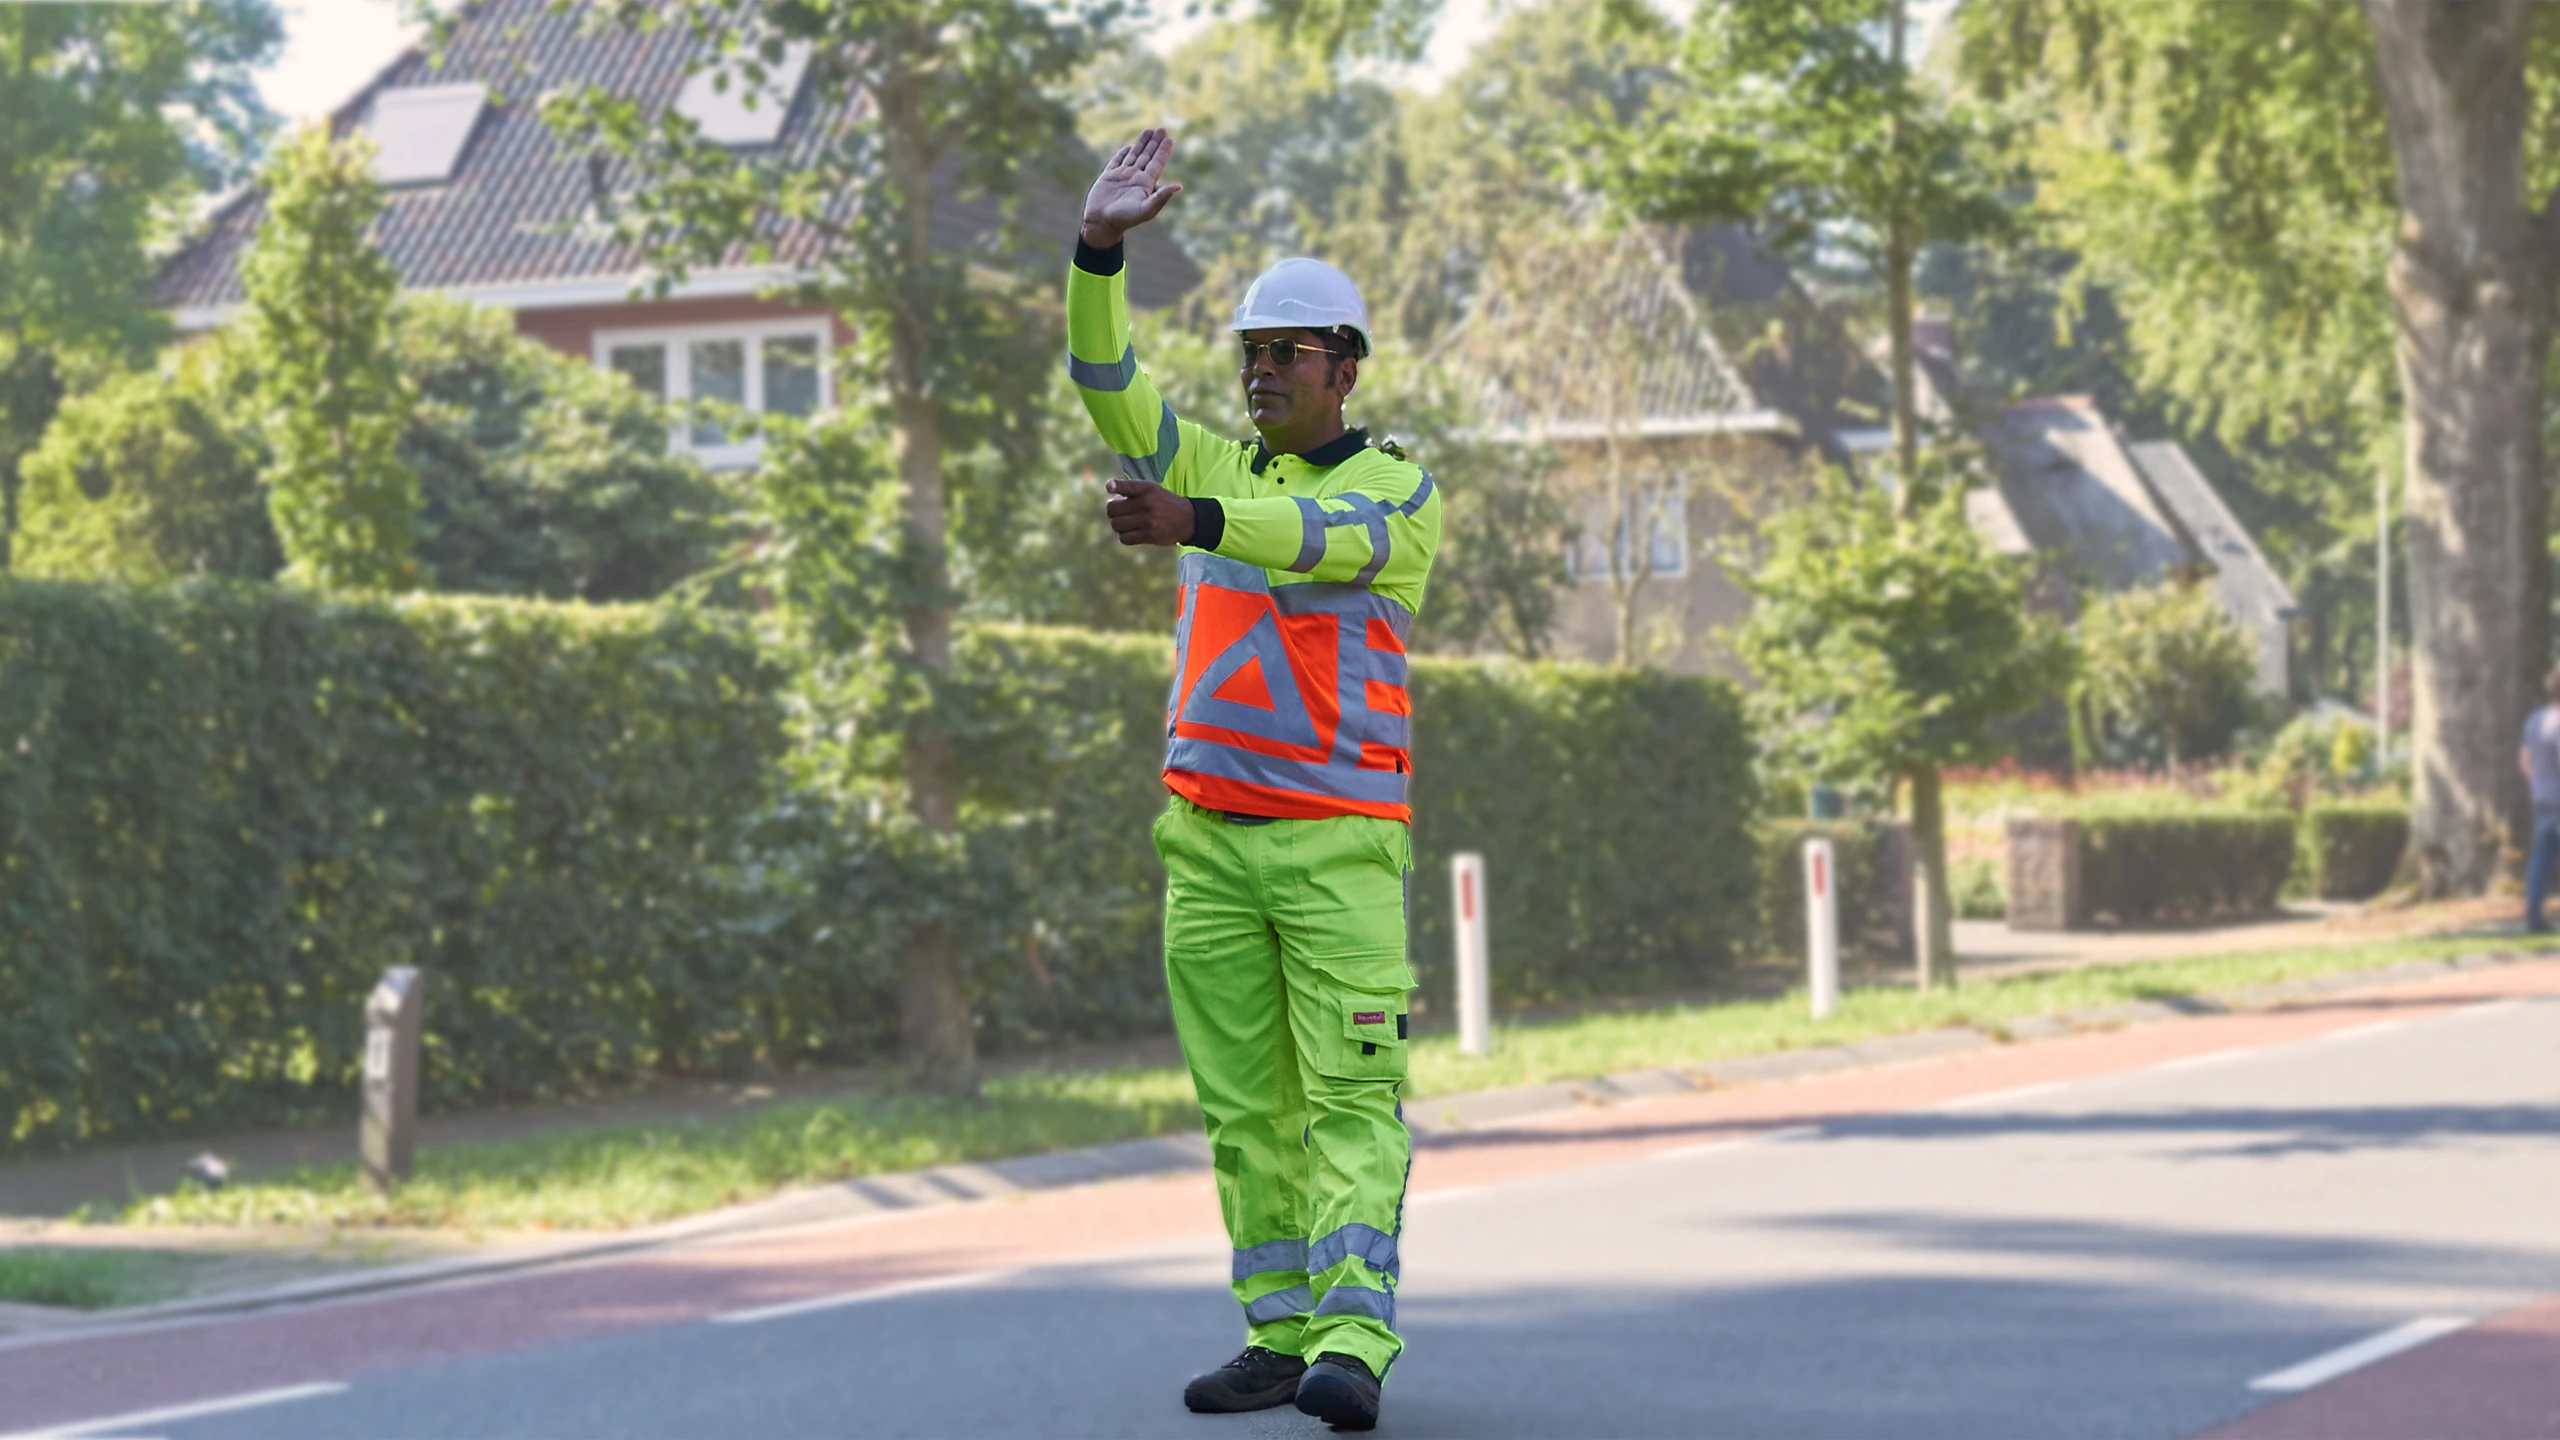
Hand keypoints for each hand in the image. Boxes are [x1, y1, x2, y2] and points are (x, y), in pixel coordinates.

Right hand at [1082, 127, 1181, 249]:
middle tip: (1162, 129)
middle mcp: (1135, 178)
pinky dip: (1123, 153)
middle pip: (1148, 156)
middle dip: (1155, 143)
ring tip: (1149, 130)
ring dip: (1141, 143)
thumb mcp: (1146, 209)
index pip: (1157, 163)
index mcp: (1145, 184)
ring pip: (1134, 155)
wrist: (1101, 223)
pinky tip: (1129, 146)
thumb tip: (1180, 186)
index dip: (1163, 151)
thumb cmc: (1124, 219)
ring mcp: (1121, 176)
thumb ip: (1162, 197)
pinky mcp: (1108, 176)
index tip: (1170, 139)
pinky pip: (1117, 161)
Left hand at [1105, 478, 1193, 546]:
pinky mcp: (1149, 536)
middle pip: (1113, 509)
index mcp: (1147, 489)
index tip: (1109, 487)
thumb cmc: (1162, 502)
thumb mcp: (1151, 489)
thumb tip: (1111, 500)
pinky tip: (1130, 532)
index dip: (1115, 485)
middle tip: (1119, 512)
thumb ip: (1131, 490)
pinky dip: (1123, 536)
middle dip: (1112, 511)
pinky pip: (1124, 538)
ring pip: (1116, 525)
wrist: (1186, 519)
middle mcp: (1146, 503)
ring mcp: (1148, 521)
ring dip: (1117, 525)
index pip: (1126, 486)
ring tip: (1125, 522)